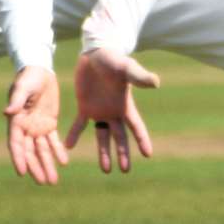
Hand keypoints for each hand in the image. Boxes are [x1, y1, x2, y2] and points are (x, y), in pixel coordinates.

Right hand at [4, 66, 69, 185]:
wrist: (40, 70)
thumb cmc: (28, 78)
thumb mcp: (23, 87)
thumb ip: (17, 100)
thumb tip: (7, 112)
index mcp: (15, 122)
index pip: (16, 144)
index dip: (19, 158)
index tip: (22, 172)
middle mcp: (25, 128)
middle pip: (30, 152)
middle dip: (36, 168)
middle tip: (44, 182)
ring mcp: (37, 127)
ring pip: (42, 150)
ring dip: (48, 164)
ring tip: (53, 180)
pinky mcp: (49, 123)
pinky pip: (53, 141)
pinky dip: (58, 151)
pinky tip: (64, 162)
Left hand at [66, 48, 159, 173]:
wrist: (96, 53)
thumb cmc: (114, 60)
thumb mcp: (127, 68)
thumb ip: (139, 76)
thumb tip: (156, 83)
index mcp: (125, 105)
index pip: (136, 127)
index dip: (142, 140)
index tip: (148, 154)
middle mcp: (114, 112)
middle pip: (120, 138)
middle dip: (123, 154)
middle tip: (125, 170)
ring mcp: (99, 110)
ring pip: (102, 137)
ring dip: (104, 152)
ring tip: (105, 170)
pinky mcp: (85, 106)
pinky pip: (79, 125)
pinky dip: (74, 135)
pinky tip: (67, 147)